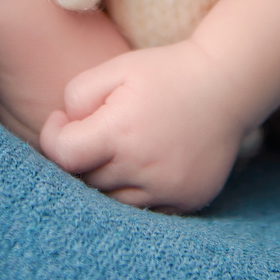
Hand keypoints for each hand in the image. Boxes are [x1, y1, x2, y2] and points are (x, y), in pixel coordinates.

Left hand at [39, 41, 254, 212]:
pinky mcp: (187, 201)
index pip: (64, 156)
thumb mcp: (116, 68)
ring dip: (104, 182)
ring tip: (114, 151)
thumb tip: (65, 127)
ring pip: (112, 203)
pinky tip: (140, 167)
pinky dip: (135, 194)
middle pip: (86, 181)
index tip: (62, 122)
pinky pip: (145, 211)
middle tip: (90, 133)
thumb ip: (77, 96)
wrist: (227, 85)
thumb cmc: (166, 73)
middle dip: (79, 158)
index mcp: (121, 132)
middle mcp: (143, 167)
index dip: (52, 138)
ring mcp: (168, 189)